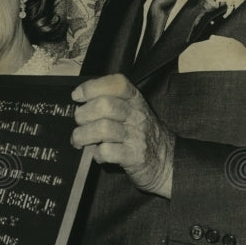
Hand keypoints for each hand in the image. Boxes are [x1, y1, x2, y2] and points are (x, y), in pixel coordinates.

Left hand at [70, 74, 174, 197]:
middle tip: (80, 123)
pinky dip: (96, 153)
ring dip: (83, 135)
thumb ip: (111, 102)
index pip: (116, 84)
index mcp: (135, 100)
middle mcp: (137, 115)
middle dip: (83, 114)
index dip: (92, 87)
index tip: (77, 96)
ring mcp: (136, 136)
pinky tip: (98, 153)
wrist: (168, 160)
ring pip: (102, 128)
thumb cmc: (142, 134)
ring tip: (80, 140)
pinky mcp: (134, 157)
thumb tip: (80, 101)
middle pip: (105, 105)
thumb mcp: (132, 111)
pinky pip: (107, 151)